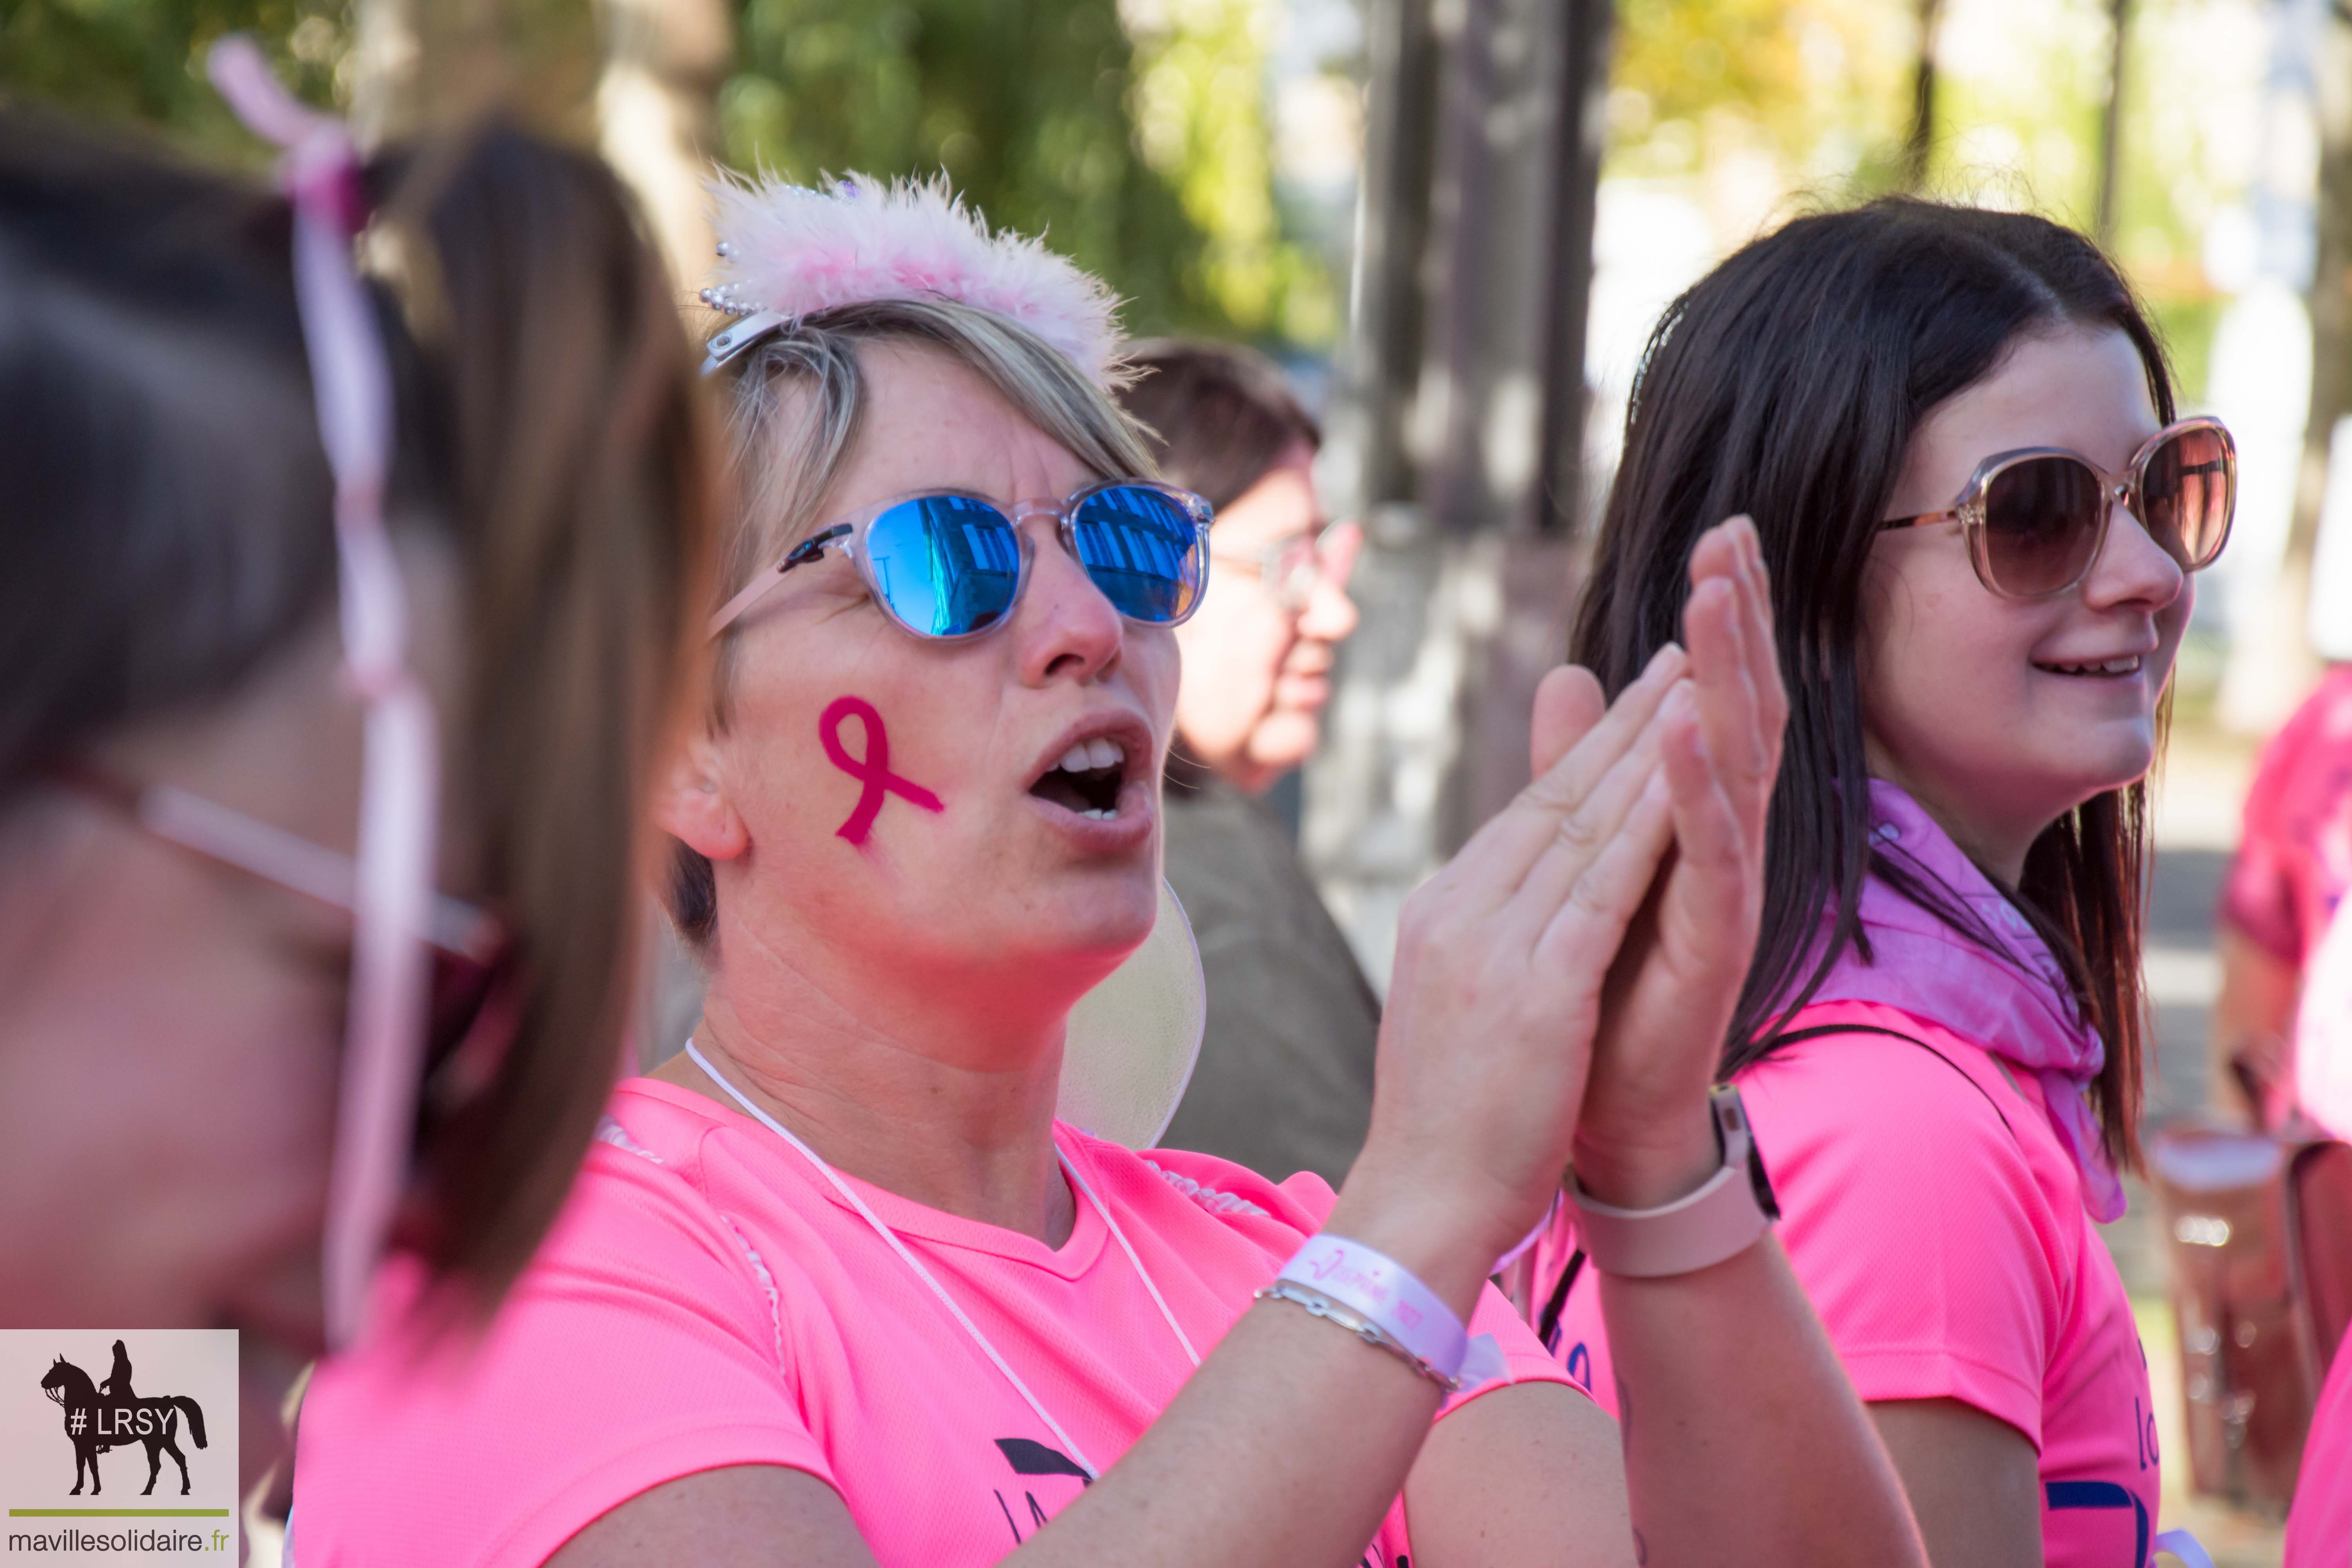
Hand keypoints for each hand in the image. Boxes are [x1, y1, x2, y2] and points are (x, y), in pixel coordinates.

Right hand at [1332, 643, 1691, 1308]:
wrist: (1420, 1201)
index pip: (1527, 812)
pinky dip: (1645, 827)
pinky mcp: (1535, 990)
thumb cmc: (1447, 1115)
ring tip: (1698, 681)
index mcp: (1442, 911)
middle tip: (1684, 649)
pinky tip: (1686, 781)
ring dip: (1645, 747)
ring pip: (1582, 827)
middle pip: (1555, 798)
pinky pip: (1600, 892)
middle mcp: (1459, 910)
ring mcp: (1492, 946)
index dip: (1590, 745)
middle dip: (1624, 719)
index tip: (1642, 689)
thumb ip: (1487, 926)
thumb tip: (1504, 879)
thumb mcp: (1458, 998)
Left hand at [1571, 515, 1787, 1207]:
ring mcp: (1726, 889)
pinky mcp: (1715, 939)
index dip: (1719, 617)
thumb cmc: (1603, 983)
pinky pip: (1714, 850)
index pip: (1713, 694)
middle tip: (1733, 532)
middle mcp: (1722, 842)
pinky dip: (1697, 784)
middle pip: (1741, 708)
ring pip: (1738, 762)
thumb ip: (1583, 768)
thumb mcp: (1588, 852)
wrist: (1602, 1108)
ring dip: (1727, 675)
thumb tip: (1572, 673)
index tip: (1719, 532)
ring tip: (1713, 595)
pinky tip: (1687, 721)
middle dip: (1738, 621)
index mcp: (1692, 817)